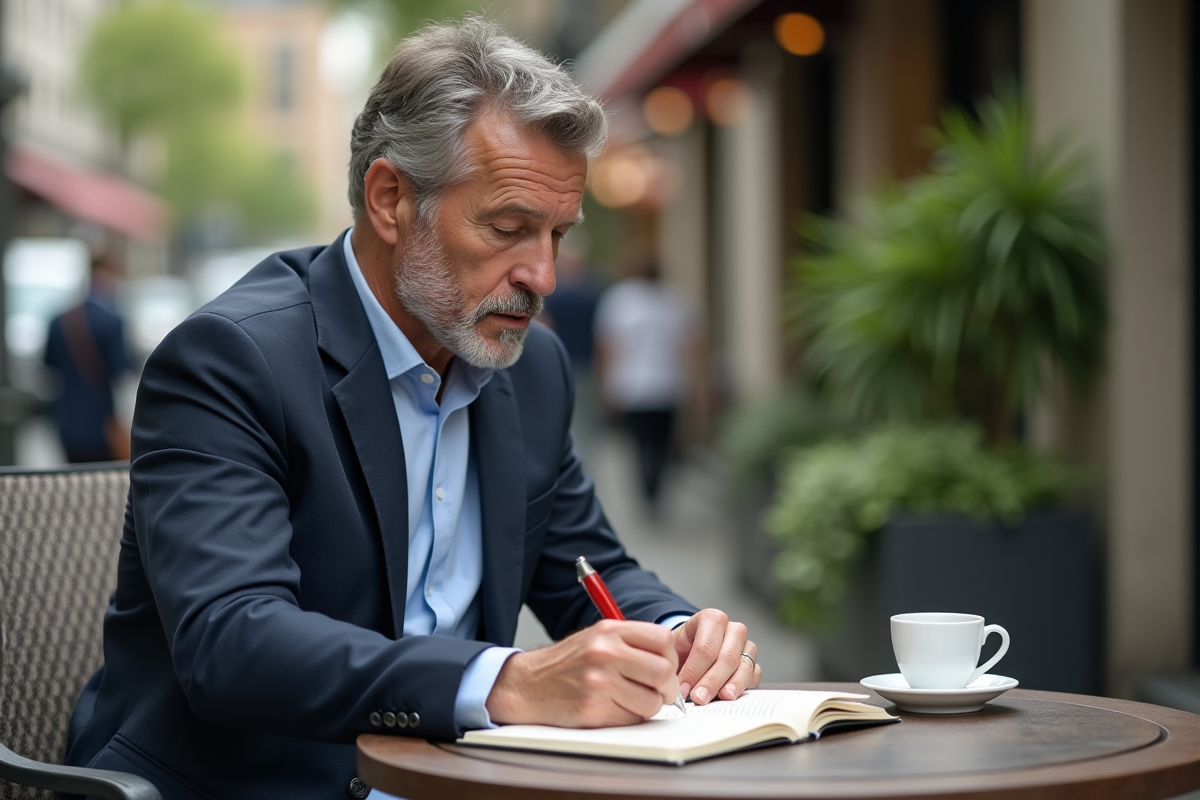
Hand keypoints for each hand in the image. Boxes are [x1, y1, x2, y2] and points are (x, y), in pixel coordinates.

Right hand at [486, 620, 679, 726]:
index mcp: (609, 631)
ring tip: (631, 701)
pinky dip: (629, 718)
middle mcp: (605, 652)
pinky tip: (612, 709)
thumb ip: (632, 644)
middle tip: (660, 693)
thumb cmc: (568, 663)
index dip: (671, 658)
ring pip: (652, 702)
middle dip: (667, 688)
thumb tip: (672, 664)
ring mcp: (599, 681)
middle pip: (663, 672)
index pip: (663, 639)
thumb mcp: (598, 638)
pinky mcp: (593, 709)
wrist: (528, 685)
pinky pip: (631, 719)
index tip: (665, 668)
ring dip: (648, 707)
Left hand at [672, 609, 760, 704]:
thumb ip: (672, 662)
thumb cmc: (682, 648)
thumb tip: (673, 686)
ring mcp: (746, 645)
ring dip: (733, 685)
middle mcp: (732, 629)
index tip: (682, 689)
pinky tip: (732, 695)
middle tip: (699, 698)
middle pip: (727, 657)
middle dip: (712, 681)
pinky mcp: (753, 661)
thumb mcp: (672, 648)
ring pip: (745, 666)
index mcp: (711, 619)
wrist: (691, 649)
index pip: (705, 646)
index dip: (693, 671)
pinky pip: (754, 674)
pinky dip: (745, 686)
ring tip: (722, 697)